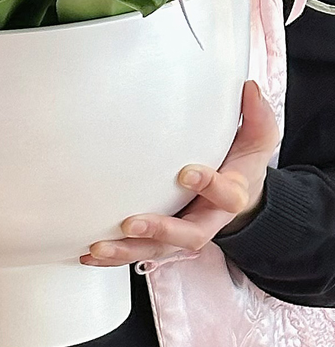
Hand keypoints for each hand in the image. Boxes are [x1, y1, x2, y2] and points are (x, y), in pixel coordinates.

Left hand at [82, 80, 279, 267]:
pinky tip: (89, 254)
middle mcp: (205, 220)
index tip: (187, 172)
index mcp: (230, 196)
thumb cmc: (240, 166)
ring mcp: (181, 233)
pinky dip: (113, 257)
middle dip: (160, 230)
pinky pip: (137, 252)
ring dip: (127, 250)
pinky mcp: (160, 239)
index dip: (209, 186)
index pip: (226, 195)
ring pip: (157, 250)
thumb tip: (249, 88)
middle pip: (188, 236)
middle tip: (131, 223)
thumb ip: (257, 117)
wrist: (238, 198)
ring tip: (99, 247)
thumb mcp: (257, 142)